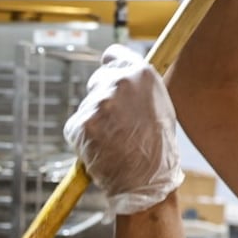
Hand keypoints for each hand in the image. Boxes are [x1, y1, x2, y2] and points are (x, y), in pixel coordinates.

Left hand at [63, 45, 183, 215]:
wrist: (146, 182)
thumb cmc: (158, 149)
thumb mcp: (161, 107)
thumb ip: (141, 87)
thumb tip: (125, 74)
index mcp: (141, 74)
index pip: (113, 55)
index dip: (111, 67)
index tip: (109, 76)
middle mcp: (118, 83)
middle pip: (97, 81)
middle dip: (102, 98)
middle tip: (117, 124)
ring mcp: (97, 104)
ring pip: (87, 107)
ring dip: (95, 122)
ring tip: (114, 141)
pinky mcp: (80, 124)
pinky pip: (76, 126)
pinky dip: (84, 138)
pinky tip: (102, 149)